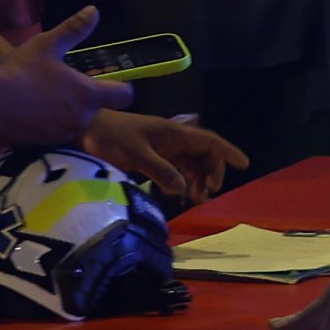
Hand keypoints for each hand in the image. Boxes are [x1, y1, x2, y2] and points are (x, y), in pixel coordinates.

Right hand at [0, 5, 122, 144]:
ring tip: (40, 98)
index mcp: (87, 95)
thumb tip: (94, 10)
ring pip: (72, 123)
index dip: (121, 87)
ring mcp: (60, 136)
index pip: (123, 96)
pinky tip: (28, 114)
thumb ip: (74, 29)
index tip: (111, 82)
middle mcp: (80, 119)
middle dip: (82, 98)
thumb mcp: (47, 44)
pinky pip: (51, 136)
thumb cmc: (21, 70)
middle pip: (93, 109)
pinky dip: (45, 126)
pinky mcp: (41, 147)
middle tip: (60, 83)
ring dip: (64, 113)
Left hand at [90, 108, 244, 205]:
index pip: (209, 141)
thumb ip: (160, 171)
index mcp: (173, 133)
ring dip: (196, 179)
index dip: (227, 152)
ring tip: (195, 199)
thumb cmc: (110, 137)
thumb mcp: (136, 155)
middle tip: (207, 193)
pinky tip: (178, 194)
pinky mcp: (152, 155)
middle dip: (211, 172)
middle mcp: (172, 138)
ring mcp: (162, 147)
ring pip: (190, 162)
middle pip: (203, 154)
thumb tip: (184, 188)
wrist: (85, 129)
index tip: (244, 165)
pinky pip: (175, 168)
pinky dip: (181, 180)